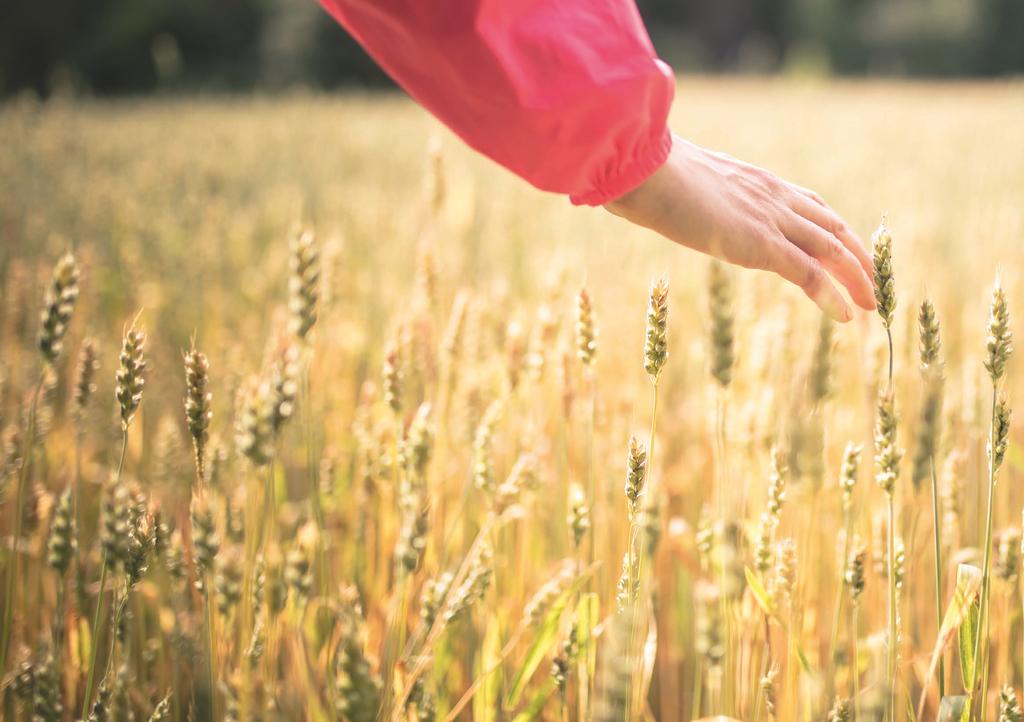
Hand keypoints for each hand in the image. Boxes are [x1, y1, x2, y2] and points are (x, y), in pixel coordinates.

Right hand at [605, 134, 875, 321]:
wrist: (645, 169)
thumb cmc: (648, 174)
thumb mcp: (682, 183)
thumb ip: (693, 194)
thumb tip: (673, 200)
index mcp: (757, 182)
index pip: (811, 205)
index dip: (834, 229)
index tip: (846, 248)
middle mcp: (774, 197)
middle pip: (833, 228)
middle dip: (858, 256)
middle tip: (873, 282)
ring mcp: (770, 219)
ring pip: (832, 250)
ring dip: (857, 279)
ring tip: (872, 305)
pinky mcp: (760, 244)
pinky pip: (808, 273)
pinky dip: (832, 295)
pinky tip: (848, 316)